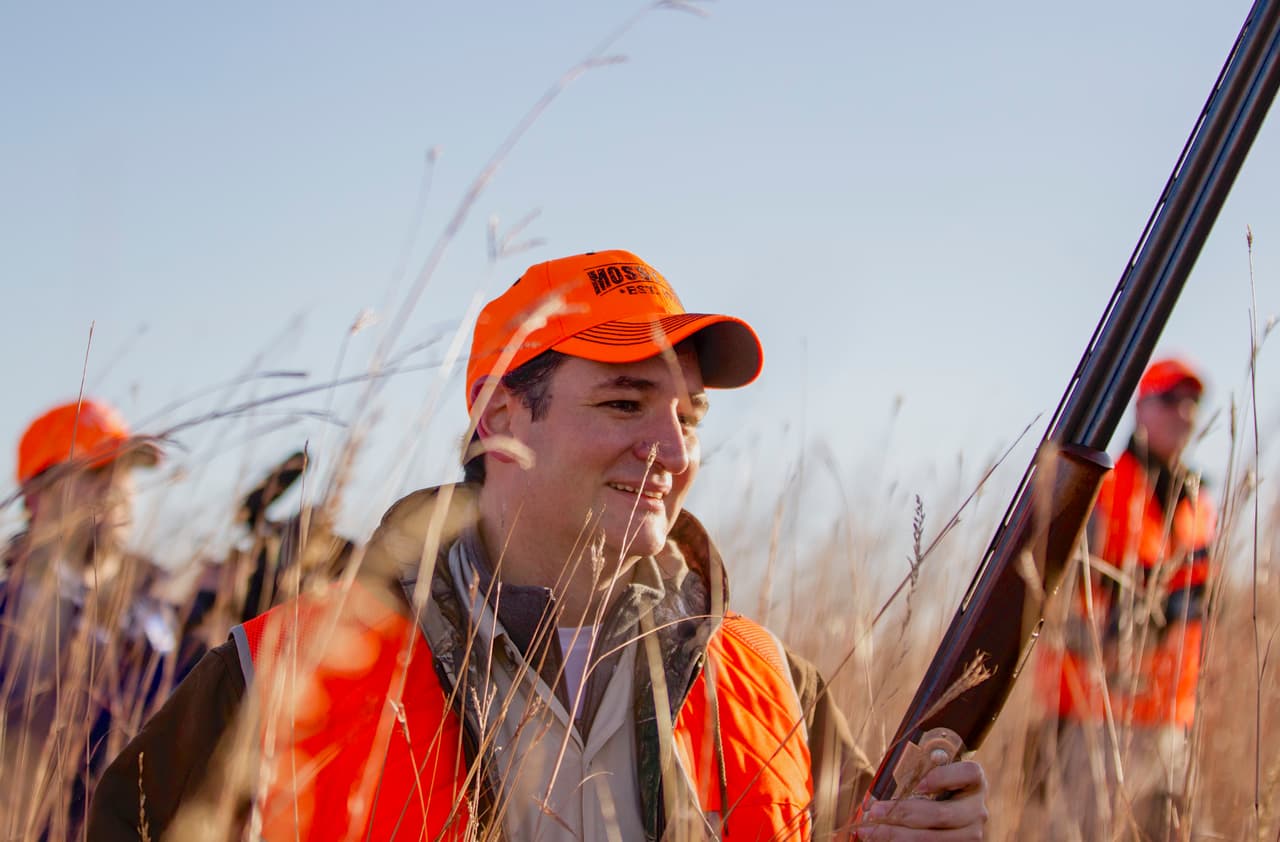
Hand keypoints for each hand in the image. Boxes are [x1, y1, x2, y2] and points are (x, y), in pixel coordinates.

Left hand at [853, 760, 988, 840]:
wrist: (948, 814)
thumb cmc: (933, 789)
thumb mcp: (931, 776)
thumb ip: (916, 774)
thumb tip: (878, 788)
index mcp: (974, 781)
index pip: (969, 772)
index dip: (944, 777)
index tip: (918, 784)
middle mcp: (977, 810)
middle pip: (942, 814)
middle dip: (903, 813)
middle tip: (875, 811)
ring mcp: (972, 835)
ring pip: (934, 838)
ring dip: (897, 835)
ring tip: (870, 831)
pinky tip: (882, 840)